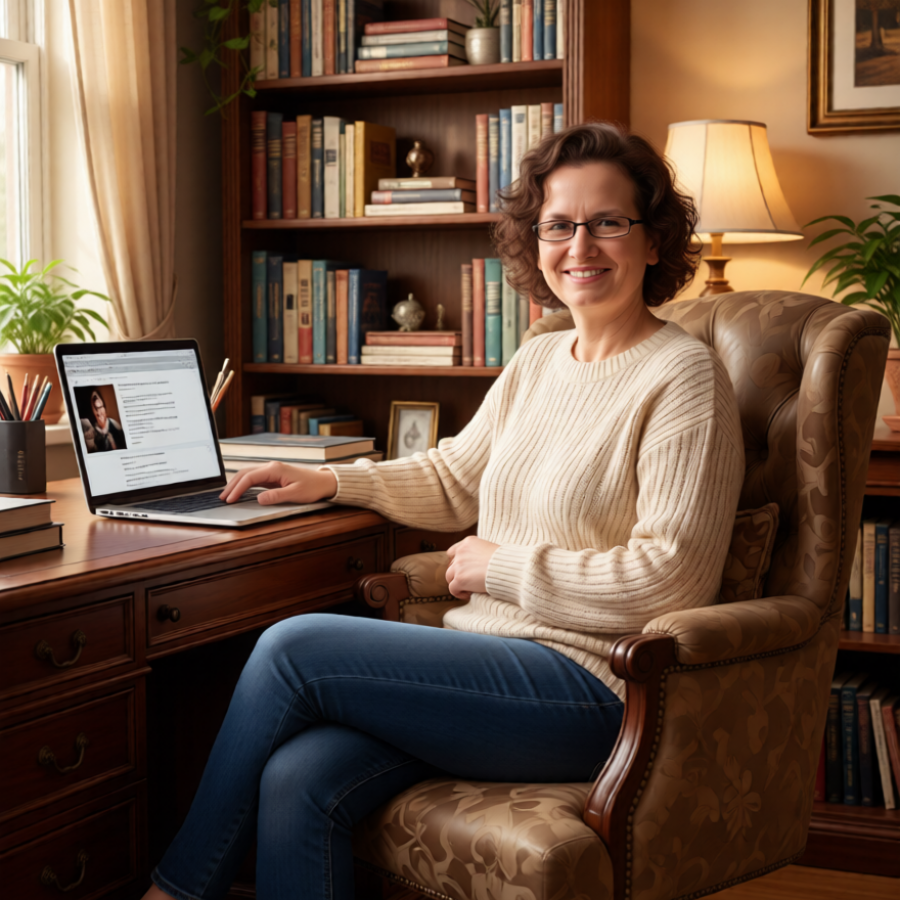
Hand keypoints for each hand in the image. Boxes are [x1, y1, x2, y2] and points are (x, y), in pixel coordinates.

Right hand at [219, 462, 336, 505]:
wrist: (322, 482)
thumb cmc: (312, 487)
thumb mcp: (295, 494)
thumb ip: (277, 496)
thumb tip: (259, 499)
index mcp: (275, 469)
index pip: (250, 477)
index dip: (238, 489)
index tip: (230, 500)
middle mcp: (271, 467)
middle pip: (245, 474)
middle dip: (232, 486)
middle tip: (222, 498)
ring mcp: (271, 471)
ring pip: (248, 475)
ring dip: (236, 484)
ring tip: (227, 495)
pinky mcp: (273, 476)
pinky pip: (254, 479)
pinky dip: (244, 485)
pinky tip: (239, 492)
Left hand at [445, 536, 499, 599]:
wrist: (508, 568)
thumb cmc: (504, 561)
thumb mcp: (490, 549)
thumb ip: (478, 554)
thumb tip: (476, 565)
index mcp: (468, 542)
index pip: (453, 552)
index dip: (457, 562)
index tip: (465, 570)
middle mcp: (461, 552)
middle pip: (451, 565)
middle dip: (457, 574)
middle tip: (468, 581)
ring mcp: (458, 565)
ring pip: (449, 576)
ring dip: (457, 583)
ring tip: (469, 589)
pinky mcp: (459, 578)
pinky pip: (452, 588)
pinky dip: (459, 593)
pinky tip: (469, 594)